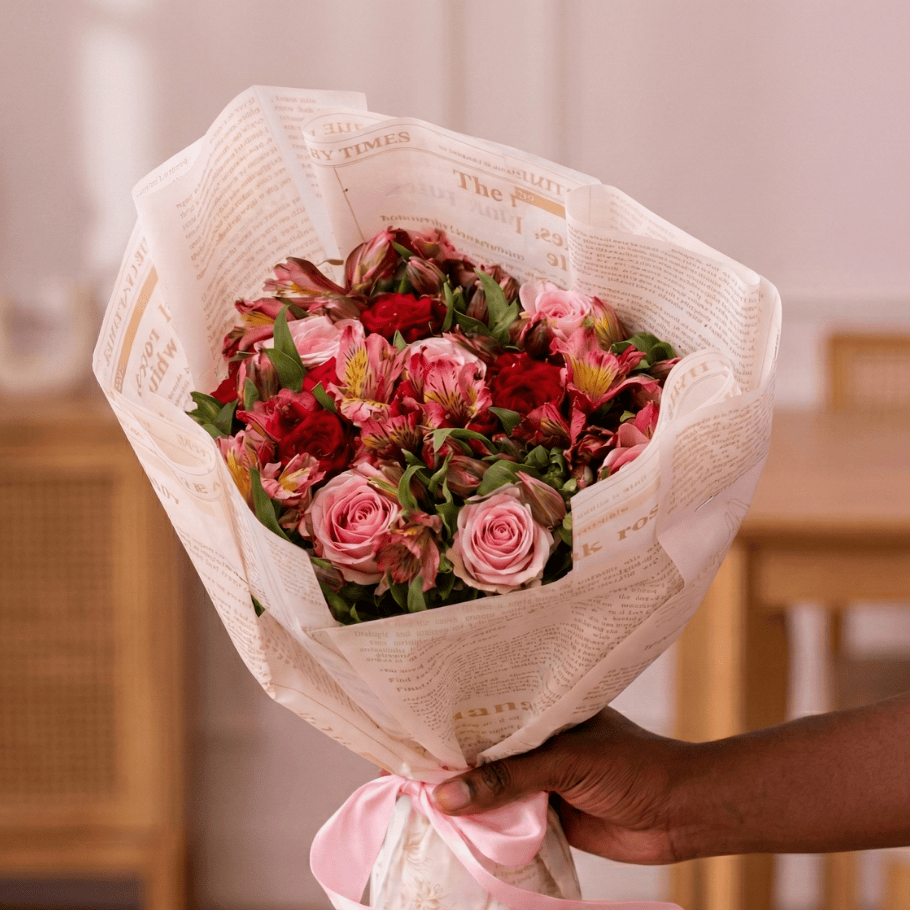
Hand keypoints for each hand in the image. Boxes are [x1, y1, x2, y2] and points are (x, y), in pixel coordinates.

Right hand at [432, 707, 693, 864]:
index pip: (485, 713)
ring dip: (462, 798)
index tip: (407, 729)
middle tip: (397, 767)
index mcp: (540, 710)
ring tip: (413, 797)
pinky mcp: (545, 815)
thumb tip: (445, 797)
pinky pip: (504, 821)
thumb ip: (507, 779)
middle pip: (481, 753)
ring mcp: (539, 779)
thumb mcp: (565, 761)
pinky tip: (450, 827)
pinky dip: (482, 827)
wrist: (679, 813)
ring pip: (489, 788)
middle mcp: (535, 741)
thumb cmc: (631, 767)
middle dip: (447, 762)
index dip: (448, 722)